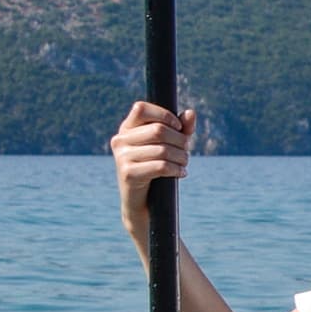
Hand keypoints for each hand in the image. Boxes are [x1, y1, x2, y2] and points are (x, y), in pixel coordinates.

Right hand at [111, 101, 193, 241]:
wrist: (143, 203)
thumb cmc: (156, 169)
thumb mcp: (169, 145)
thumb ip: (180, 129)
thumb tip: (190, 113)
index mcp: (127, 128)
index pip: (141, 108)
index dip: (164, 115)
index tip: (178, 128)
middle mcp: (120, 140)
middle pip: (158, 130)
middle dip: (180, 140)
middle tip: (186, 150)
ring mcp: (121, 157)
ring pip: (162, 150)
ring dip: (181, 157)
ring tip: (184, 163)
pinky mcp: (128, 174)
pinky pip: (160, 166)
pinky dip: (177, 169)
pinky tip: (181, 173)